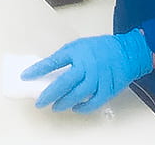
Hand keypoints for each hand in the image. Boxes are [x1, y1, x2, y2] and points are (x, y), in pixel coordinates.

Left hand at [21, 29, 153, 113]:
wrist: (128, 51)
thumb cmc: (103, 48)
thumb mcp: (81, 45)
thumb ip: (66, 57)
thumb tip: (48, 70)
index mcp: (79, 52)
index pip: (53, 61)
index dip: (38, 69)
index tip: (26, 76)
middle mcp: (88, 65)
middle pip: (63, 83)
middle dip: (48, 94)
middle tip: (40, 102)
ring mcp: (98, 78)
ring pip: (77, 95)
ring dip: (64, 103)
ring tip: (56, 106)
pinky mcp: (108, 88)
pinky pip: (92, 103)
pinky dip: (83, 108)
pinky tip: (75, 108)